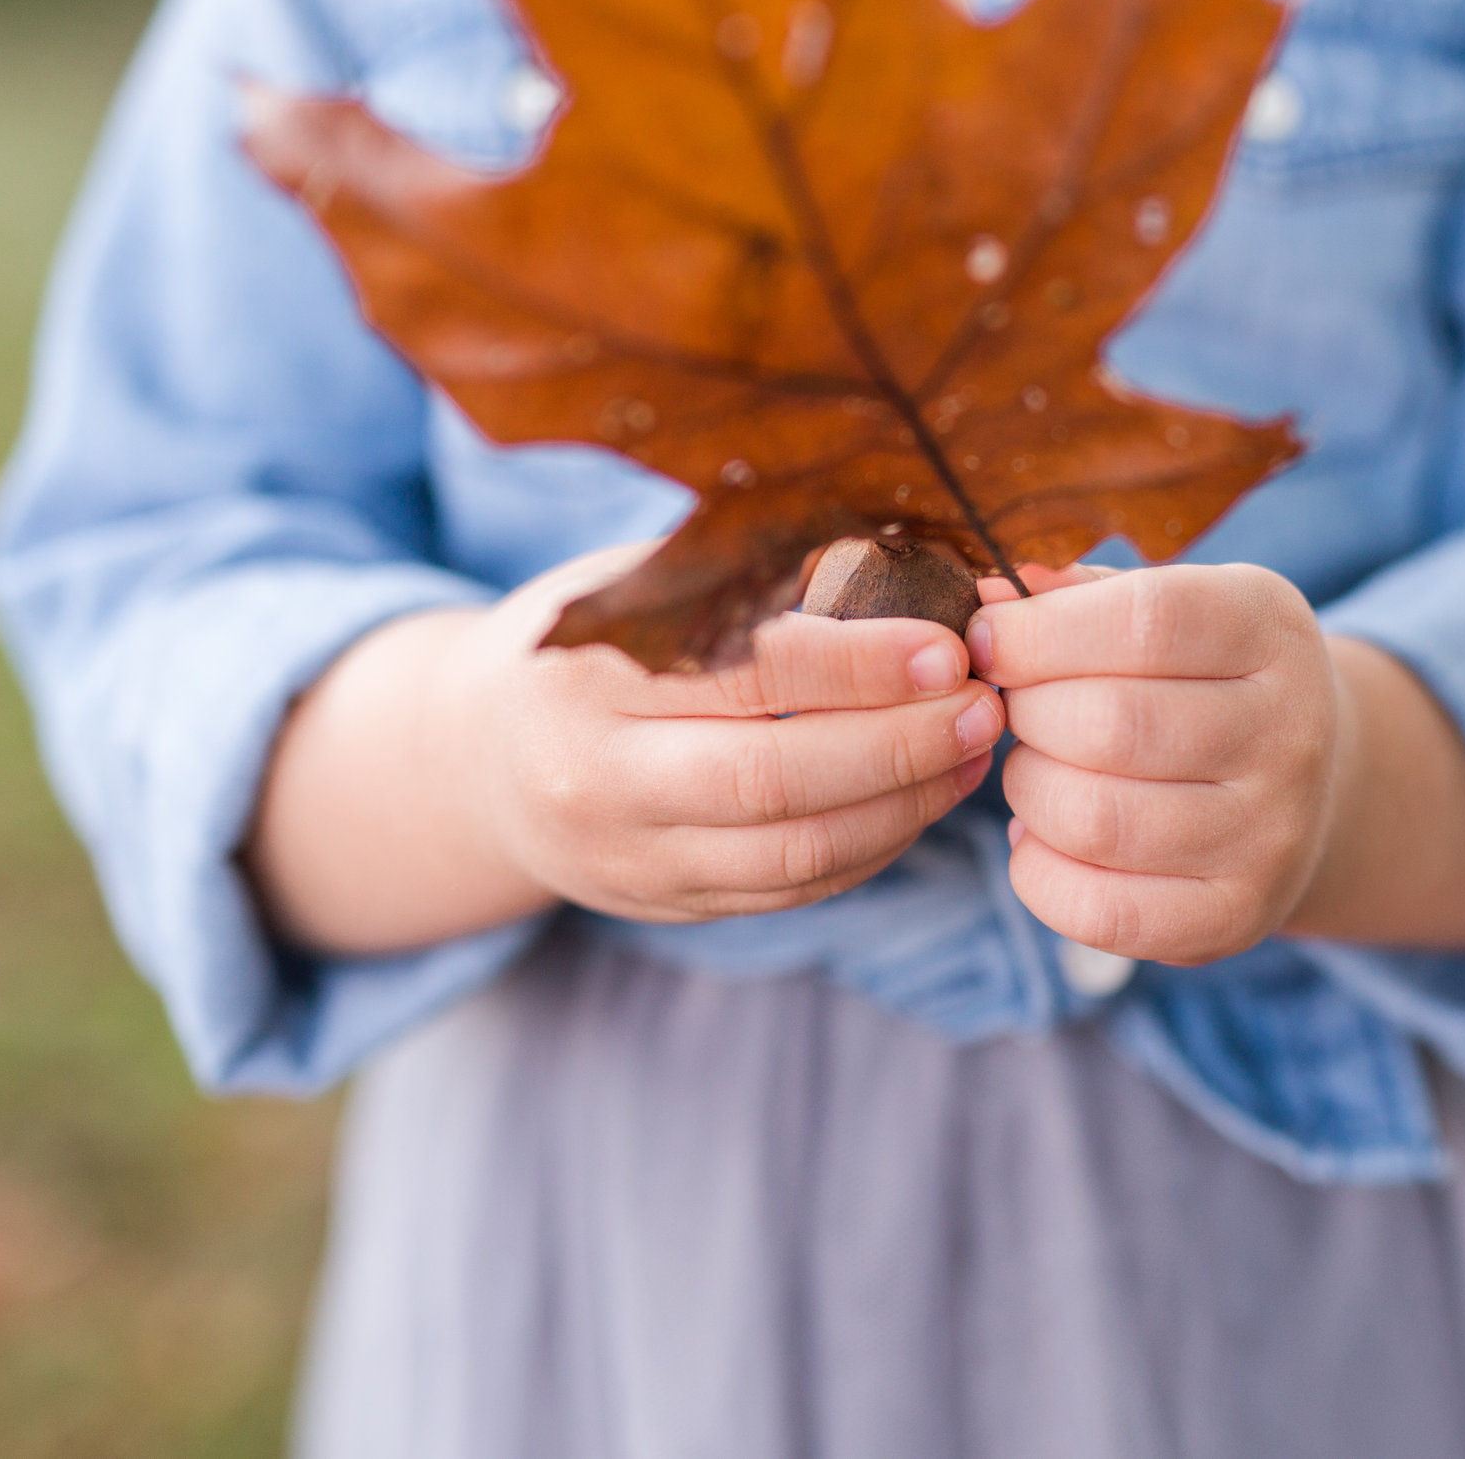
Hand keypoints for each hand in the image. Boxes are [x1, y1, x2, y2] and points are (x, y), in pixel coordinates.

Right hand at [444, 546, 1006, 922]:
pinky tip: (925, 797)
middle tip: (984, 707)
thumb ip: (753, 576)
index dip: (856, 666)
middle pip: (772, 783)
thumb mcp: (643, 584)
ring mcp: (632, 859)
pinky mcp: (670, 906)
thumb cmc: (593, 641)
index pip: (742, 676)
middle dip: (897, 748)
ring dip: (905, 806)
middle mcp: (598, 780)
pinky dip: (874, 847)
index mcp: (587, 675)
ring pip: (794, 854)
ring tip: (973, 752)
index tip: (948, 646)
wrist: (480, 759)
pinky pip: (793, 891)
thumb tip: (911, 558)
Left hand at [969, 562, 1345, 964]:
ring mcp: (1270, 834)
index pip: (1145, 621)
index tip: (987, 640)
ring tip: (1037, 770)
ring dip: (1029, 790)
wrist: (1306, 783)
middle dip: (1027, 715)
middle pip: (1109, 725)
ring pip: (1094, 819)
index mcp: (1268, 629)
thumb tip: (992, 599)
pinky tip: (1044, 837)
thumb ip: (1078, 597)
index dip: (1039, 632)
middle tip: (1019, 711)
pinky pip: (1099, 912)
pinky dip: (1038, 871)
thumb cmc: (1203, 678)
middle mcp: (1289, 731)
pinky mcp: (1238, 914)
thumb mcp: (1171, 608)